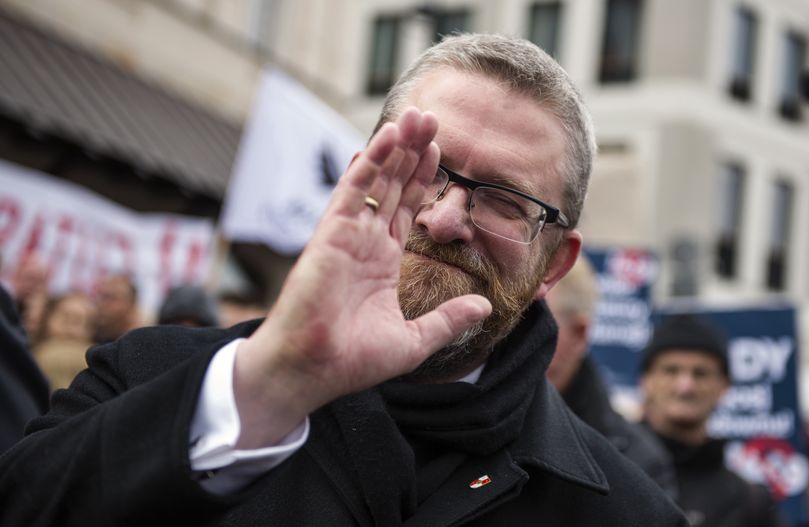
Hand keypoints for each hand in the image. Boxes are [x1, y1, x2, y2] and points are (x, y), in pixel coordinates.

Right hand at [232, 108, 491, 447]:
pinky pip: (355, 189)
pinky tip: (391, 136)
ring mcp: (349, 234)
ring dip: (398, 147)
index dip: (424, 180)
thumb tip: (485, 307)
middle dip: (414, 152)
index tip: (441, 152)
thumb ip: (449, 320)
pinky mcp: (332, 232)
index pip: (408, 209)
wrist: (312, 369)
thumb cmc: (352, 361)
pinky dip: (372, 161)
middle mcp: (366, 242)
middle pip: (395, 186)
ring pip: (378, 180)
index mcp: (382, 263)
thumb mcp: (414, 340)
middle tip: (432, 117)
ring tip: (418, 116)